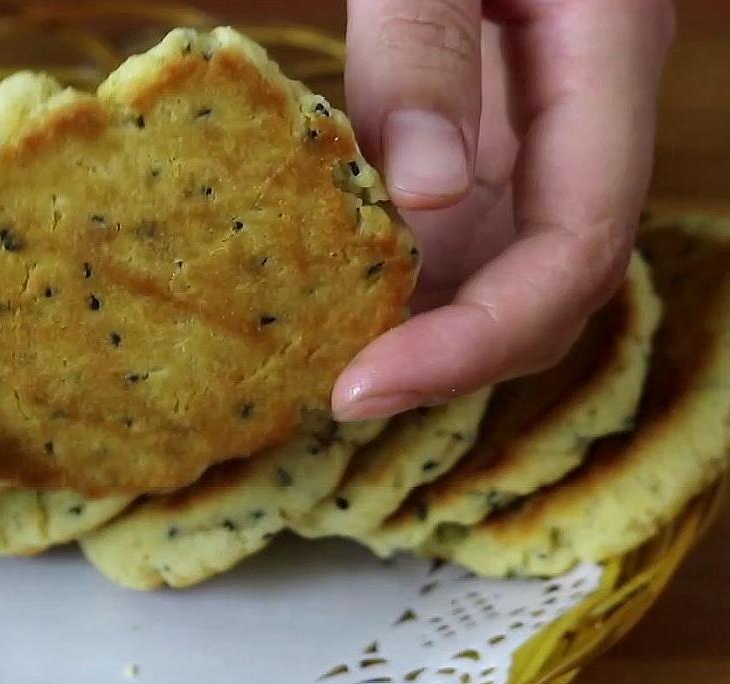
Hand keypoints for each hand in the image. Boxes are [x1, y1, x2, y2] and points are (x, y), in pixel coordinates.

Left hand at [332, 0, 674, 419]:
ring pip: (508, 262)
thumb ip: (424, 50)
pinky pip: (463, 218)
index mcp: (605, 58)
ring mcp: (541, 119)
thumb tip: (419, 200)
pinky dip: (402, 268)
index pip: (573, 248)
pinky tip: (328, 285)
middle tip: (333, 392)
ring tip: (318, 359)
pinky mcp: (490, 117)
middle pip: (551, 281)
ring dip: (425, 326)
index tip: (362, 384)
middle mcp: (584, 111)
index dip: (477, 339)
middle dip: (453, 353)